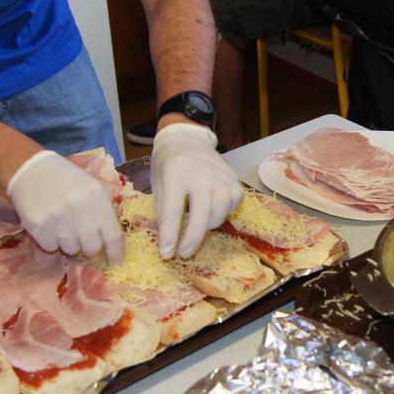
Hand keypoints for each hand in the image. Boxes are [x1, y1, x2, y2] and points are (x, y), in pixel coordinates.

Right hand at [6, 150, 123, 261]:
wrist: (30, 169)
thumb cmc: (66, 179)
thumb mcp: (92, 187)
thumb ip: (103, 210)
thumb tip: (111, 240)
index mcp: (98, 200)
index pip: (114, 236)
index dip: (116, 253)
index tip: (115, 262)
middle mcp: (80, 212)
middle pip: (92, 248)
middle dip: (89, 247)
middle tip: (82, 236)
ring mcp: (59, 221)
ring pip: (71, 250)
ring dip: (68, 242)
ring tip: (62, 223)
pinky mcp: (39, 227)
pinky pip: (51, 247)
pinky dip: (50, 240)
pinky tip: (48, 223)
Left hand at [151, 123, 243, 258]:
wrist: (187, 139)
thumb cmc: (168, 165)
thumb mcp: (158, 184)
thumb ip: (164, 210)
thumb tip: (170, 241)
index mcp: (176, 173)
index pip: (173, 209)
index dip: (170, 235)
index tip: (166, 254)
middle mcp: (201, 174)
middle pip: (201, 214)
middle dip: (192, 239)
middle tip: (183, 253)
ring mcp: (221, 177)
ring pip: (220, 213)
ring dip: (208, 226)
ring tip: (197, 224)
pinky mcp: (235, 181)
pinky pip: (232, 206)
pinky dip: (222, 214)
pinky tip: (211, 210)